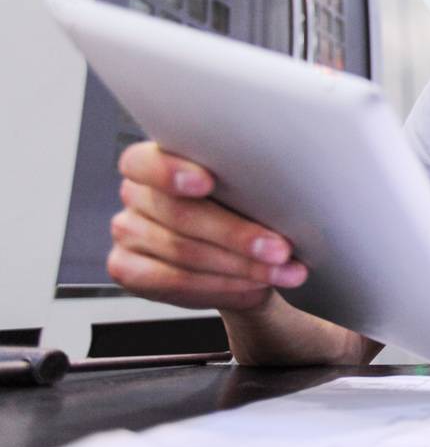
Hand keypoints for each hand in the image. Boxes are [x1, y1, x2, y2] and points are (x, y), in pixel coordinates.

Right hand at [107, 142, 306, 311]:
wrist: (240, 261)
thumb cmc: (243, 212)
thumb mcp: (246, 190)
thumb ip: (243, 181)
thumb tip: (283, 184)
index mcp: (157, 161)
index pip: (145, 162)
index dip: (171, 172)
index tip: (207, 182)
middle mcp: (137, 194)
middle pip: (180, 213)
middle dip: (237, 234)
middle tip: (279, 248)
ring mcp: (128, 231)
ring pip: (184, 251)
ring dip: (241, 265)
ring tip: (280, 270)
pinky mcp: (128, 269)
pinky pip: (175, 280)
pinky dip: (222, 284)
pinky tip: (252, 284)